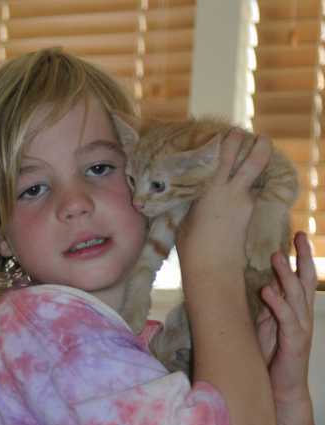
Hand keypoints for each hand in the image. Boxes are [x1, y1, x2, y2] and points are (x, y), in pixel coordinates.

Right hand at [176, 128, 271, 274]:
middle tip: (260, 138)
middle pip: (255, 162)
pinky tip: (240, 191)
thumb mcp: (187, 217)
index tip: (231, 132)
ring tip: (249, 164)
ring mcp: (245, 205)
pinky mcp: (249, 218)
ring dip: (254, 170)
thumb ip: (193, 199)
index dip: (231, 141)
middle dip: (261, 147)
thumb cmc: (192, 245)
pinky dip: (248, 189)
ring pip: (254, 180)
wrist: (213, 269)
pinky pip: (251, 195)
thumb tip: (191, 190)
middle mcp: (233, 193)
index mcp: (213, 188)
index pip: (226, 156)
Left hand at [259, 232, 316, 402]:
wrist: (282, 389)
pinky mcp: (294, 342)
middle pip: (306, 280)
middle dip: (303, 257)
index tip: (296, 236)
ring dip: (286, 274)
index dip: (301, 257)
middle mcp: (302, 315)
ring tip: (276, 256)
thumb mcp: (269, 325)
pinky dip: (276, 302)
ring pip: (296, 295)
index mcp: (297, 310)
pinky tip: (266, 290)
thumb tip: (263, 282)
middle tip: (298, 234)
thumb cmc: (274, 356)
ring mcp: (300, 328)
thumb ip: (270, 305)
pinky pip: (286, 318)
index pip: (302, 278)